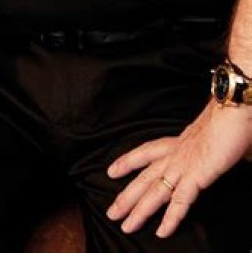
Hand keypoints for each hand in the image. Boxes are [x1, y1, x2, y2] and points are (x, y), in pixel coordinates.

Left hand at [106, 100, 251, 237]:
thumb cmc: (225, 120)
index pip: (145, 151)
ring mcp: (183, 164)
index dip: (128, 162)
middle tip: (111, 213)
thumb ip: (204, 148)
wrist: (231, 110)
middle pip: (144, 177)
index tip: (111, 170)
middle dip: (126, 197)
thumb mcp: (208, 136)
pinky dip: (171, 218)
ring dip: (140, 211)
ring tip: (126, 226)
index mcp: (177, 142)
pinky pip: (180, 200)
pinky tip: (161, 232)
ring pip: (155, 192)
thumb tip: (216, 155)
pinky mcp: (196, 174)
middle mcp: (175, 153)